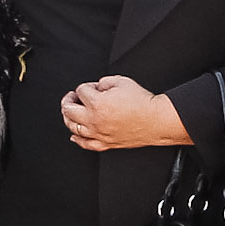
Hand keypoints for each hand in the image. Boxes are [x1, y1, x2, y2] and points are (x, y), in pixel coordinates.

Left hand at [61, 75, 186, 150]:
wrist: (156, 120)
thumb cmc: (142, 103)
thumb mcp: (122, 81)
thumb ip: (104, 82)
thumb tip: (97, 87)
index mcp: (97, 103)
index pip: (81, 90)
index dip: (87, 86)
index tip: (94, 87)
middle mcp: (94, 120)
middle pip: (68, 110)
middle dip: (68, 100)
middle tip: (72, 97)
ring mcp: (99, 133)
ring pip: (72, 127)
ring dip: (68, 118)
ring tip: (71, 112)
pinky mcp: (105, 143)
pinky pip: (85, 144)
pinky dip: (77, 139)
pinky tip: (74, 134)